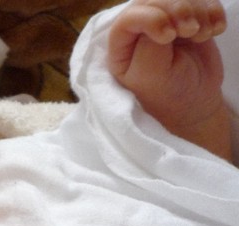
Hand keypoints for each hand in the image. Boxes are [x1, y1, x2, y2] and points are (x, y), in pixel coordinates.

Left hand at [108, 0, 227, 154]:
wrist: (191, 104)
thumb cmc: (163, 96)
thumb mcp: (149, 78)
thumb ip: (148, 47)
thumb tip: (160, 20)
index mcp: (120, 46)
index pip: (130, 17)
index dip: (152, 18)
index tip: (170, 36)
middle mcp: (139, 30)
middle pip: (157, 1)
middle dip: (179, 10)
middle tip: (192, 31)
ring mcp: (165, 23)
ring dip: (198, 11)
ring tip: (203, 35)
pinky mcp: (188, 20)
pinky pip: (202, 2)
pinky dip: (213, 11)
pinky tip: (215, 30)